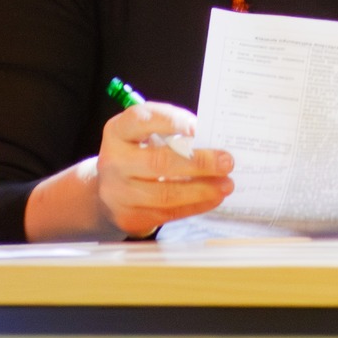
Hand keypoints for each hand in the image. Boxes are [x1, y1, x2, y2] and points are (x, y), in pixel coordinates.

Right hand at [94, 101, 233, 238]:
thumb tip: (213, 141)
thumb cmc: (139, 152)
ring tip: (226, 184)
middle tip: (226, 161)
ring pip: (166, 194)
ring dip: (202, 189)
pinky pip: (168, 213)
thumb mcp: (146, 133)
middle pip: (159, 162)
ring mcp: (118, 193)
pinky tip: (213, 197)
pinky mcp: (129, 217)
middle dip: (198, 162)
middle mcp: (114, 161)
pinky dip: (196, 205)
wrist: (111, 188)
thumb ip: (173, 132)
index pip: (142, 120)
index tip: (199, 127)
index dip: (172, 122)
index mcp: (118, 131)